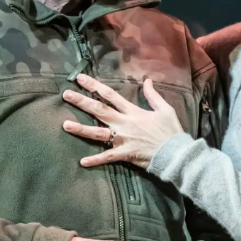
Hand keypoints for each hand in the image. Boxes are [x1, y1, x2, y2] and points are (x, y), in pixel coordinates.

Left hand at [62, 74, 184, 168]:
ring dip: (81, 129)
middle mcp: (124, 123)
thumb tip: (147, 81)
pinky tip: (82, 161)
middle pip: (99, 110)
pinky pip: (107, 157)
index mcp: (133, 111)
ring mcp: (123, 139)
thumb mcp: (165, 109)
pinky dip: (95, 160)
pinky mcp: (125, 154)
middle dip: (82, 101)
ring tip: (65, 125)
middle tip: (66, 94)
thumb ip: (153, 95)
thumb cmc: (171, 131)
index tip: (81, 79)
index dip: (95, 85)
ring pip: (98, 133)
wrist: (176, 153)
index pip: (110, 95)